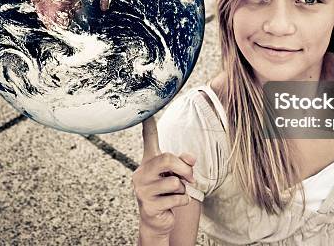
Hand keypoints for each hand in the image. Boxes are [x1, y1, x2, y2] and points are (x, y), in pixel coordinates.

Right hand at [132, 117, 195, 240]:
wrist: (156, 220)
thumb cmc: (166, 192)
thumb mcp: (176, 175)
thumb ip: (183, 163)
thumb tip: (191, 158)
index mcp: (149, 161)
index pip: (149, 139)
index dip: (148, 126)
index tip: (147, 112)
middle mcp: (142, 173)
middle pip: (167, 159)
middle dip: (184, 169)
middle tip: (190, 178)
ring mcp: (142, 189)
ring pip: (175, 182)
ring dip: (183, 190)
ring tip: (175, 194)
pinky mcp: (148, 205)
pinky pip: (176, 198)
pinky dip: (182, 201)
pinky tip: (173, 204)